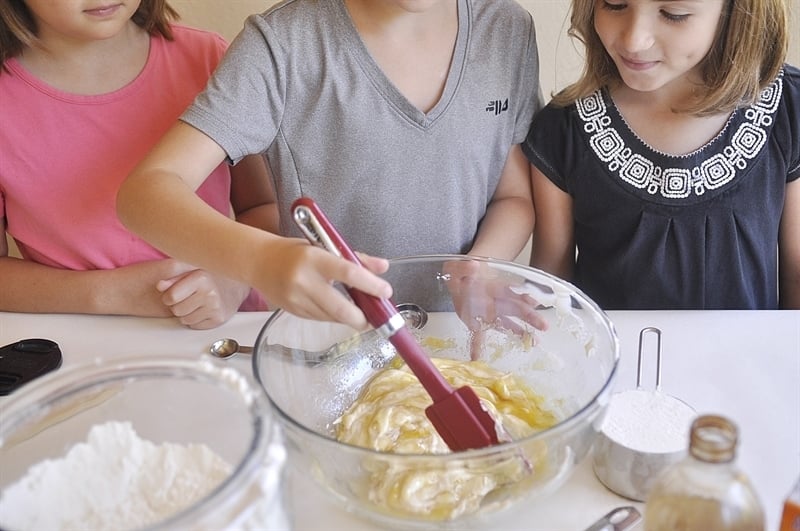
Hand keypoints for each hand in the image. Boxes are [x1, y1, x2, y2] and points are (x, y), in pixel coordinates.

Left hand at [157, 267, 249, 328]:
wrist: (234, 285)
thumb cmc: (209, 277)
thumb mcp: (190, 270)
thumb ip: (172, 277)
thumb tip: (160, 286)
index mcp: (201, 277)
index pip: (171, 297)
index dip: (168, 296)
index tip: (174, 293)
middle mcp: (210, 293)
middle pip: (176, 310)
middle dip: (178, 306)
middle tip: (187, 298)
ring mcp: (215, 307)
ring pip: (185, 320)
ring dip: (186, 314)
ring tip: (195, 303)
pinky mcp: (219, 319)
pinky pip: (195, 326)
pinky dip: (196, 320)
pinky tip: (202, 310)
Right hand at [252, 238, 391, 329]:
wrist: (258, 261)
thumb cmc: (295, 252)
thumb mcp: (324, 246)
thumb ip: (355, 258)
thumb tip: (383, 267)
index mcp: (314, 258)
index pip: (348, 273)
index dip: (371, 285)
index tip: (386, 292)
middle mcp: (304, 280)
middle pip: (341, 308)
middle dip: (362, 318)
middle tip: (375, 318)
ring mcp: (296, 299)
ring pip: (332, 317)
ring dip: (349, 318)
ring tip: (360, 312)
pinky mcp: (293, 312)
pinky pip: (321, 319)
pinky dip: (334, 317)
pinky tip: (339, 310)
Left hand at [443, 259, 547, 358]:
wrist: (459, 278)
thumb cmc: (462, 272)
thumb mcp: (460, 265)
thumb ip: (464, 266)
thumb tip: (473, 265)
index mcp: (493, 287)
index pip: (510, 291)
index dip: (522, 296)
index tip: (534, 302)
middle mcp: (495, 301)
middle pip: (516, 308)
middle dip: (530, 317)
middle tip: (545, 326)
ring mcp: (490, 312)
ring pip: (507, 323)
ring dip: (521, 332)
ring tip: (534, 342)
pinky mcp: (479, 321)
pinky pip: (480, 335)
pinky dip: (479, 346)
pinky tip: (479, 356)